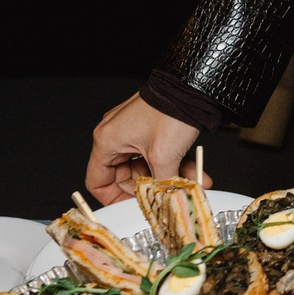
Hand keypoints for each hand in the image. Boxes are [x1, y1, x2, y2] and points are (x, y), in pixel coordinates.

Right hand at [84, 94, 211, 203]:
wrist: (192, 87)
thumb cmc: (170, 112)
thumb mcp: (164, 156)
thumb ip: (160, 184)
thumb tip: (163, 202)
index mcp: (107, 141)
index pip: (98, 181)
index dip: (114, 199)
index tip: (132, 208)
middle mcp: (115, 135)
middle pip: (126, 176)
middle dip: (150, 187)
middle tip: (167, 195)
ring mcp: (133, 131)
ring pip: (147, 166)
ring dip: (169, 175)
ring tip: (190, 182)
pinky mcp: (149, 129)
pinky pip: (158, 154)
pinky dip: (175, 163)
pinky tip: (195, 171)